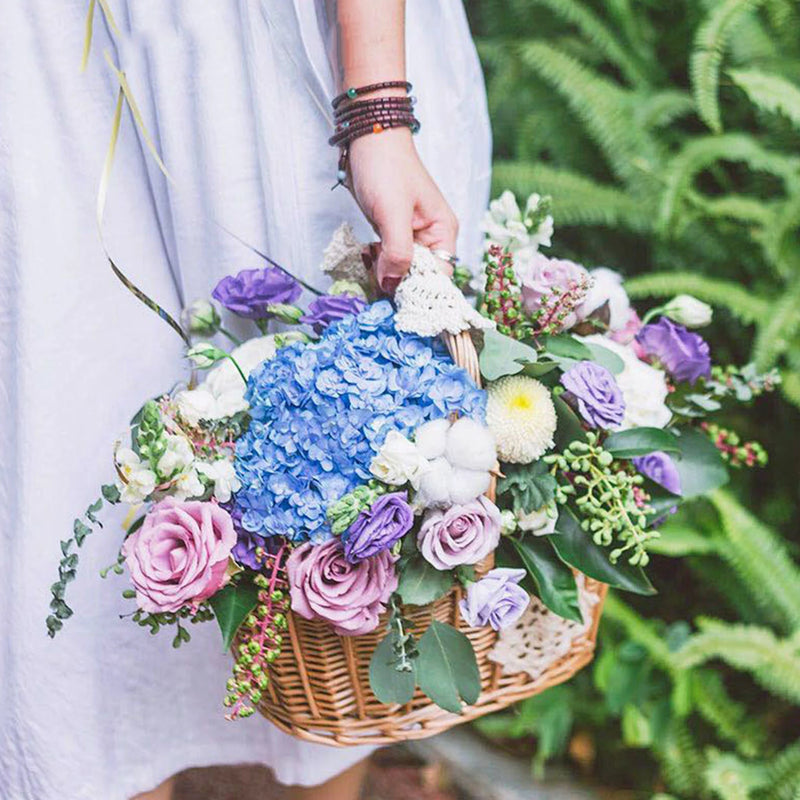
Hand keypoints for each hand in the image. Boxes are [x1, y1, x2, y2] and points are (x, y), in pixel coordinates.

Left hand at [347, 128, 458, 291]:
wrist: (368, 136)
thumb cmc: (386, 168)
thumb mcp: (393, 213)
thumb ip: (397, 253)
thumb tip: (393, 287)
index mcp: (443, 233)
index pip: (438, 277)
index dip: (419, 292)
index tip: (397, 303)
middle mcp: (431, 238)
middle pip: (418, 277)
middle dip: (397, 283)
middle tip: (375, 282)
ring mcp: (411, 236)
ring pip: (400, 270)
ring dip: (383, 273)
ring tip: (369, 263)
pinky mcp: (392, 232)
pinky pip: (387, 259)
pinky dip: (376, 262)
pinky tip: (365, 255)